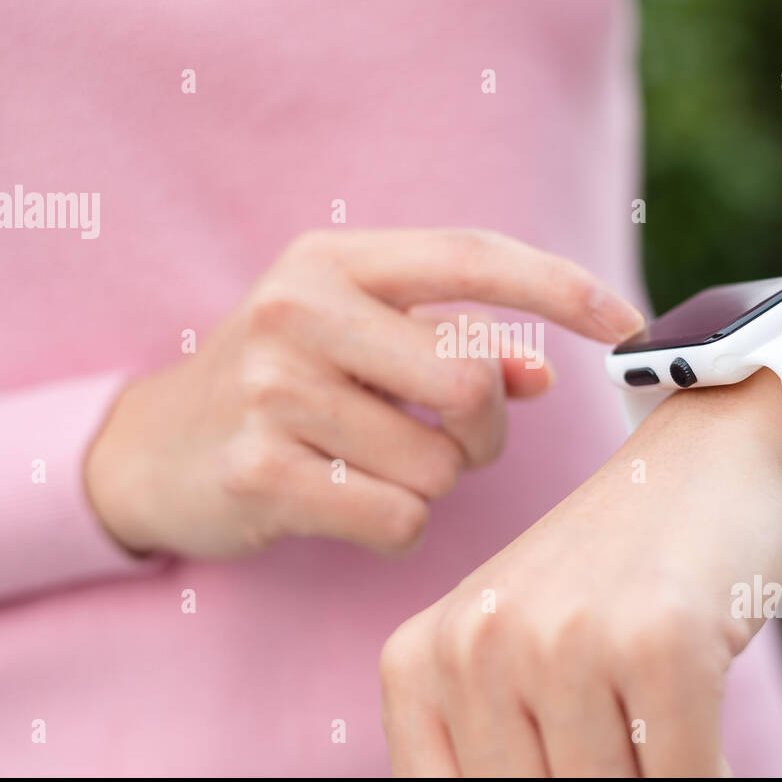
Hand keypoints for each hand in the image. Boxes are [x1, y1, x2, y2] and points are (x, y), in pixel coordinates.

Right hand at [83, 228, 643, 559]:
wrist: (151, 449)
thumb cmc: (280, 384)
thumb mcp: (359, 340)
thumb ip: (455, 344)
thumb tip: (545, 371)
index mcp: (333, 260)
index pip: (472, 256)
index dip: (562, 288)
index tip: (629, 324)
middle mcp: (297, 308)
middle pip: (471, 381)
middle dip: (487, 431)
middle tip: (457, 442)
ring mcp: (270, 389)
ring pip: (438, 462)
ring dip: (434, 483)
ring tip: (377, 467)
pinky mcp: (257, 471)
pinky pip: (397, 517)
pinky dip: (398, 525)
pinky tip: (349, 504)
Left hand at [378, 285, 781, 775]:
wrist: (702, 461)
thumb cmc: (607, 575)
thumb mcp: (512, 650)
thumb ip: (492, 742)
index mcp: (421, 658)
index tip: (557, 763)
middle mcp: (477, 644)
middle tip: (622, 739)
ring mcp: (566, 637)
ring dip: (651, 775)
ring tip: (660, 720)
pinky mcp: (660, 639)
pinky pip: (684, 779)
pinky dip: (707, 774)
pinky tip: (704, 733)